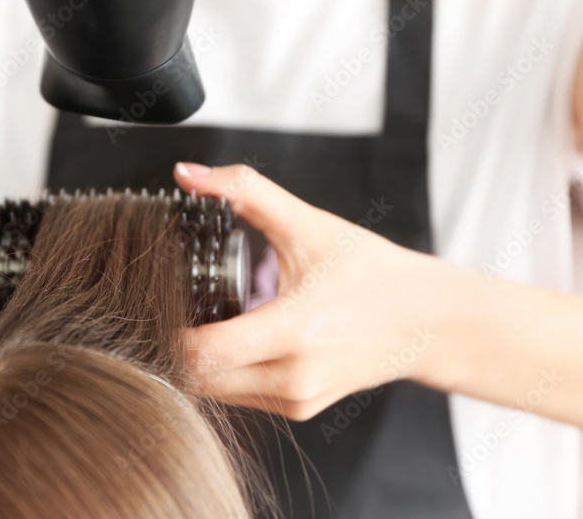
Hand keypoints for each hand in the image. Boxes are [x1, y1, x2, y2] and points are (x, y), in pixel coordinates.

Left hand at [174, 162, 466, 419]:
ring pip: (214, 392)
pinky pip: (239, 397)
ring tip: (191, 319)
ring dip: (194, 360)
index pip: (202, 352)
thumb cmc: (370, 272)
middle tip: (160, 305)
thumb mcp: (307, 224)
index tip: (154, 298)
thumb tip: (186, 173)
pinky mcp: (299, 410)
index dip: (166, 329)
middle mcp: (294, 376)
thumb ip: (244, 192)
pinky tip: (223, 339)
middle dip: (172, 344)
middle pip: (198, 376)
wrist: (428, 321)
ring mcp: (297, 400)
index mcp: (294, 331)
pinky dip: (221, 371)